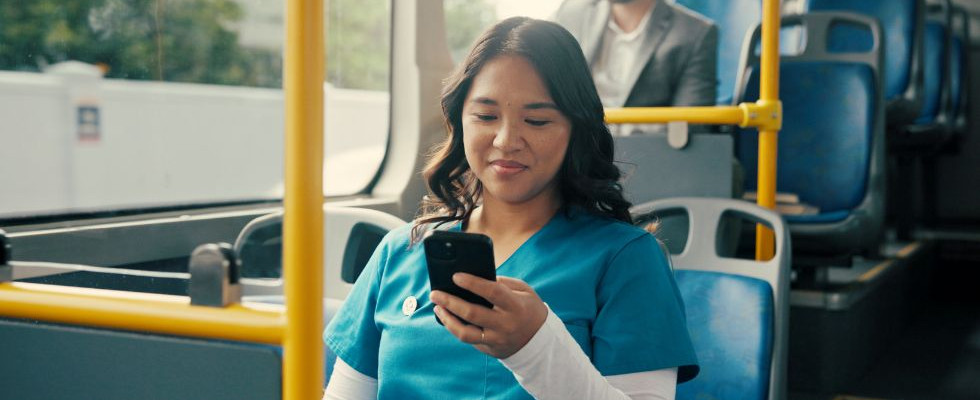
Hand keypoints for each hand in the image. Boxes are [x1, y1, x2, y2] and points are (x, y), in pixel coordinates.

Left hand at [429, 273, 547, 358]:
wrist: (539, 341)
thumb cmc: (528, 309)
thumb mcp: (524, 292)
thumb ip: (503, 283)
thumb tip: (476, 277)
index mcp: (515, 306)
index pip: (492, 292)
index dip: (472, 283)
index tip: (456, 276)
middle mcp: (505, 324)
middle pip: (472, 313)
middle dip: (450, 302)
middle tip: (435, 293)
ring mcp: (496, 339)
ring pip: (465, 333)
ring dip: (447, 319)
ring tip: (437, 308)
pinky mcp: (489, 348)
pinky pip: (468, 339)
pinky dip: (454, 328)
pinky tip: (447, 318)